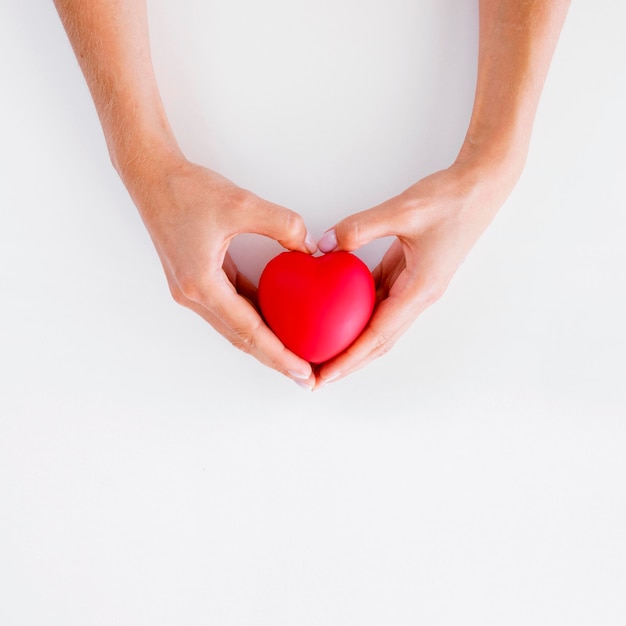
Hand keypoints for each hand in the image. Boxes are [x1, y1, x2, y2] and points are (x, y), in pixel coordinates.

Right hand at [123, 152, 317, 384]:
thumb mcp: (241, 202)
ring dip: (264, 342)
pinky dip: (254, 318)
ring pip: (234, 327)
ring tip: (295, 354)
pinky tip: (277, 319)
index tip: (303, 371)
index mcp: (201, 285)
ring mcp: (192, 291)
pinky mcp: (195, 281)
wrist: (151, 176)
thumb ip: (282, 224)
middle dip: (275, 359)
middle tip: (307, 376)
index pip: (248, 331)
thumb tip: (310, 249)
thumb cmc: (187, 189)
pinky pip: (230, 308)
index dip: (278, 354)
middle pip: (241, 339)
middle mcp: (193, 296)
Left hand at [314, 160, 518, 385]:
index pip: (378, 335)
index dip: (350, 358)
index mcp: (420, 290)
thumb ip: (361, 227)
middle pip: (378, 341)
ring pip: (378, 325)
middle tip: (316, 377)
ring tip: (322, 352)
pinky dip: (357, 313)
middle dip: (348, 362)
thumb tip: (324, 246)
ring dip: (352, 342)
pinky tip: (335, 315)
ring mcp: (414, 288)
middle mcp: (418, 296)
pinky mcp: (409, 275)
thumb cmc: (450, 200)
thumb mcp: (404, 209)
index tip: (326, 375)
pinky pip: (378, 300)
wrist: (479, 188)